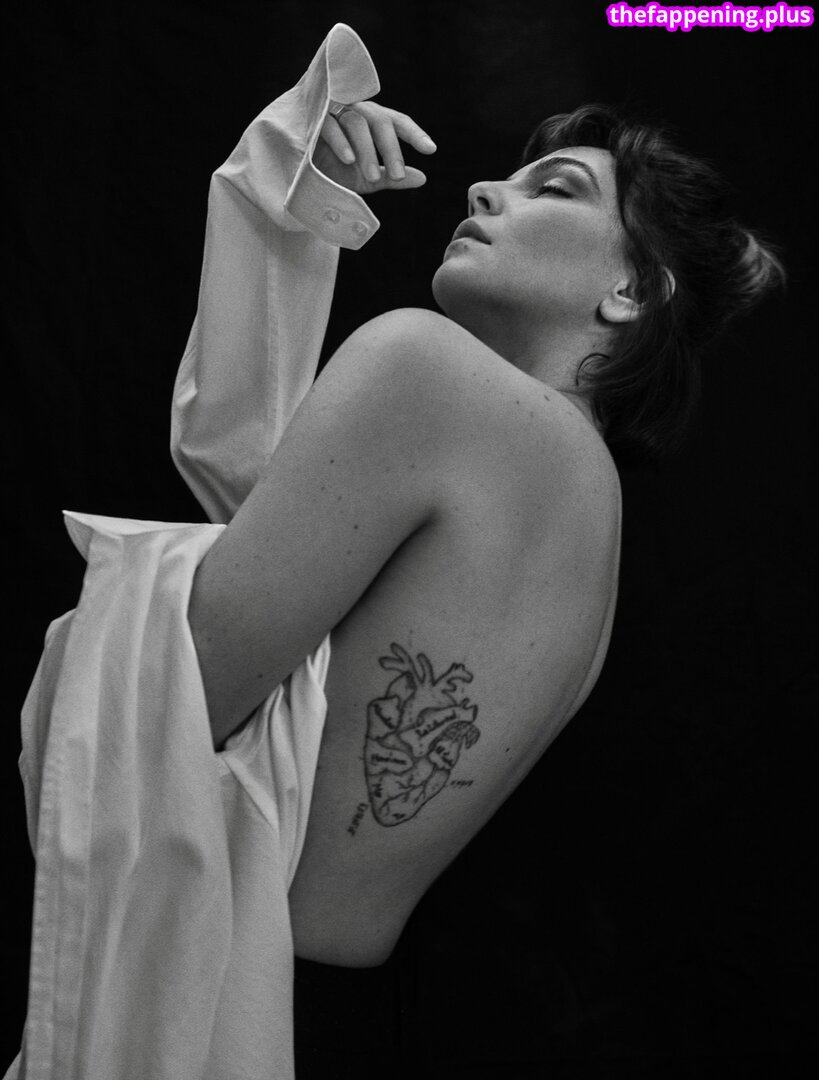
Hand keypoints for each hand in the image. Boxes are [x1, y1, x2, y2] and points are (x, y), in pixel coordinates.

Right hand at [313, 100, 435, 194]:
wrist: (299, 177)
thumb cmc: (334, 172)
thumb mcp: (366, 179)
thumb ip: (391, 177)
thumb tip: (423, 178)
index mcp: (371, 122)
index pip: (397, 121)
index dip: (414, 133)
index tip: (430, 150)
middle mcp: (356, 112)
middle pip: (380, 120)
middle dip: (390, 149)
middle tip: (397, 175)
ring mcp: (333, 112)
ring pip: (357, 122)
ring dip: (367, 151)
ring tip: (372, 178)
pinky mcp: (312, 119)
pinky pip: (329, 125)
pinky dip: (341, 142)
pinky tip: (348, 160)